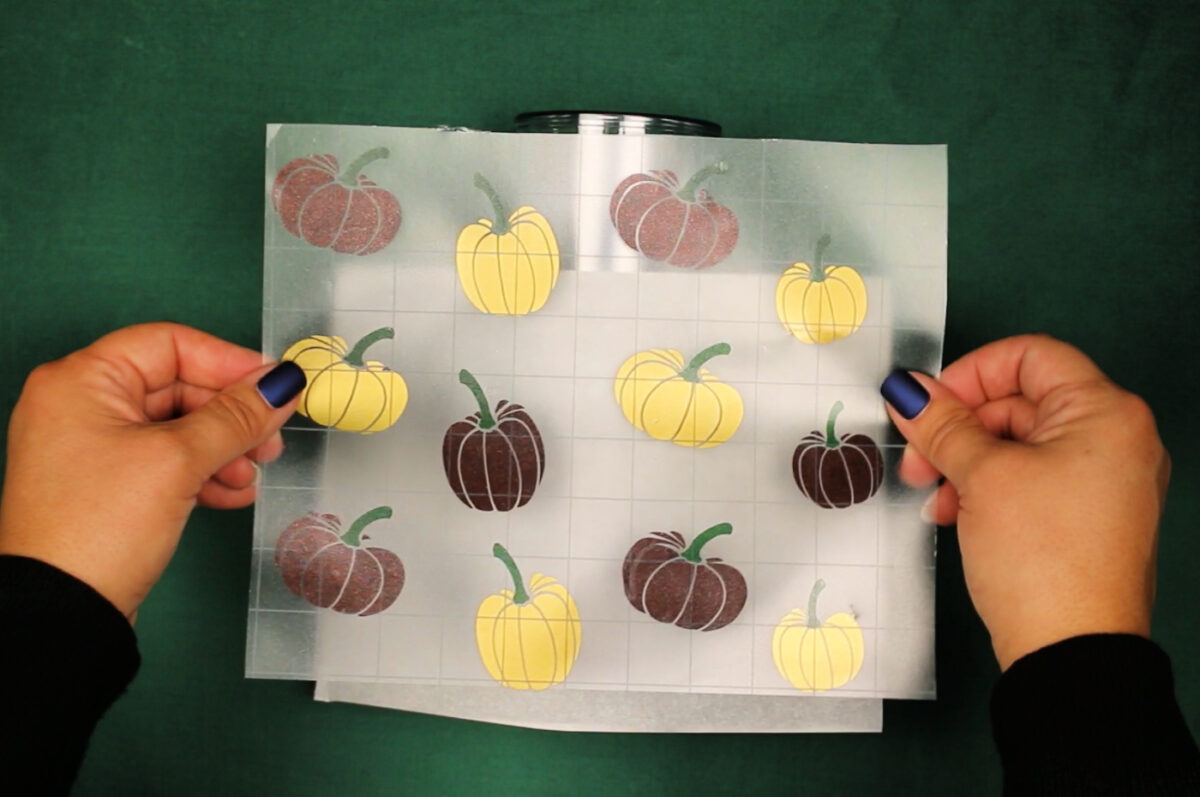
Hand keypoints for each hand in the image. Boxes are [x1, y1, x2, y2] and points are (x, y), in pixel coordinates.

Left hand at [0, 323, 304, 620]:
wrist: (61, 612)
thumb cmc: (100, 526)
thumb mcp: (178, 460)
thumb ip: (236, 416)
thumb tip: (284, 382)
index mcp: (82, 380)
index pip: (170, 344)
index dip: (228, 362)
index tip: (275, 387)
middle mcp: (81, 404)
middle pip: (177, 387)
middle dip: (230, 415)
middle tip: (271, 440)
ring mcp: (92, 447)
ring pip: (177, 427)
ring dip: (223, 448)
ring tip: (251, 476)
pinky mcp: (106, 484)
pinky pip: (165, 461)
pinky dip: (202, 472)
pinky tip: (231, 494)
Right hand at [881, 335, 1168, 669]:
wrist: (1070, 653)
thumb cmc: (1046, 562)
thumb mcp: (980, 477)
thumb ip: (941, 424)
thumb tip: (908, 387)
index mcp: (1106, 413)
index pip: (1029, 356)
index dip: (971, 373)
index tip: (931, 404)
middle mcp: (1116, 440)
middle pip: (1019, 402)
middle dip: (959, 427)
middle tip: (919, 457)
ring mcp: (1103, 480)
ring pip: (1018, 443)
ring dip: (965, 461)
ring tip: (933, 494)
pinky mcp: (1085, 515)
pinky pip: (1029, 479)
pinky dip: (987, 487)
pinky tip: (955, 513)